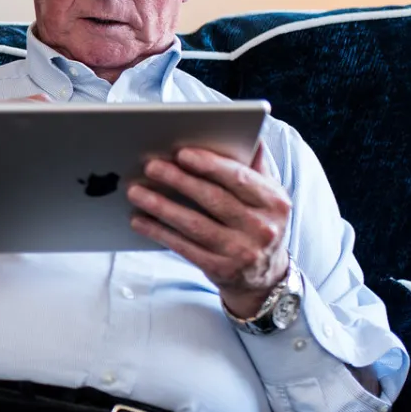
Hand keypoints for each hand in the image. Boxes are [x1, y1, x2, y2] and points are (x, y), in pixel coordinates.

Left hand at [127, 143, 291, 317]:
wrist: (266, 277)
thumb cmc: (259, 224)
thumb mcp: (269, 197)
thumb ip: (256, 167)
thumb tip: (249, 134)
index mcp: (274, 202)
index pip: (239, 178)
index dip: (209, 164)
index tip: (182, 153)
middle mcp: (262, 228)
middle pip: (213, 199)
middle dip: (179, 180)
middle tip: (151, 166)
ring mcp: (241, 252)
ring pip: (194, 224)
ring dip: (161, 206)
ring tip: (136, 192)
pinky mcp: (221, 270)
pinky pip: (184, 247)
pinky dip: (159, 232)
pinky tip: (140, 220)